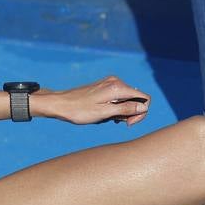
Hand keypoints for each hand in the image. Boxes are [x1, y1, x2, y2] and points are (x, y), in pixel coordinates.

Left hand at [35, 76, 151, 125]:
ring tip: (106, 118)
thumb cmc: (79, 111)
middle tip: (114, 121)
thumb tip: (144, 107)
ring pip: (127, 99)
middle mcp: (116, 82)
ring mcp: (109, 83)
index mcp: (117, 87)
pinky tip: (104, 114)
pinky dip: (114, 107)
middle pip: (136, 98)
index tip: (127, 123)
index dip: (141, 113)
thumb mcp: (104, 113)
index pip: (144, 98)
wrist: (60, 104)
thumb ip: (125, 109)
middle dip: (130, 113)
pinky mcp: (104, 86)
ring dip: (121, 111)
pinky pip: (118, 98)